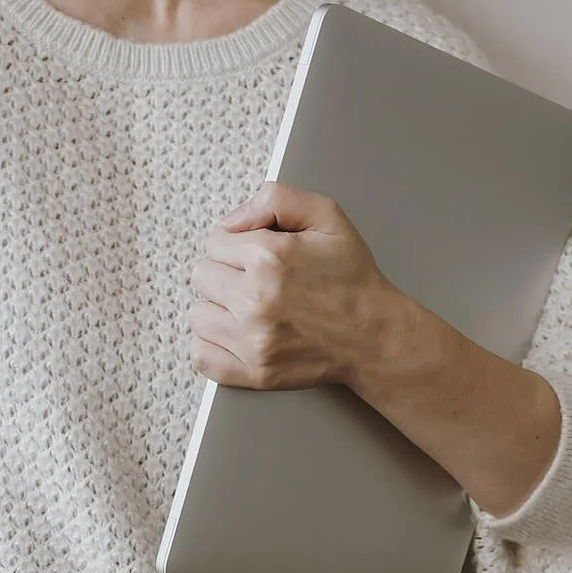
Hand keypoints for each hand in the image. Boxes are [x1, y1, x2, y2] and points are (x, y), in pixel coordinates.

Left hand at [187, 180, 406, 392]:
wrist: (374, 335)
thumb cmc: (351, 277)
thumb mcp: (326, 215)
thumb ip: (275, 199)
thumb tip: (230, 221)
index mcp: (269, 258)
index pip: (214, 242)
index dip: (235, 244)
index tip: (255, 255)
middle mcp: (256, 300)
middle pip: (201, 276)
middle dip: (224, 273)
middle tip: (254, 281)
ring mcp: (253, 341)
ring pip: (197, 314)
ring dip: (217, 309)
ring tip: (248, 307)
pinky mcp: (253, 373)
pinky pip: (201, 356)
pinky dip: (211, 345)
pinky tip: (235, 334)